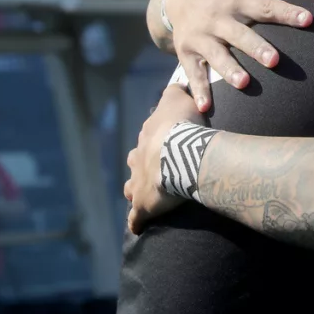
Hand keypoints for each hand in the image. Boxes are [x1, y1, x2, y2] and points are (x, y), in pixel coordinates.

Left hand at [124, 85, 204, 233]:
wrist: (179, 153)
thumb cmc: (182, 125)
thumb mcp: (178, 98)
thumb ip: (175, 91)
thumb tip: (177, 85)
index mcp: (147, 136)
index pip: (148, 137)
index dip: (156, 140)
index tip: (166, 142)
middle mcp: (138, 159)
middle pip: (136, 161)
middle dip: (142, 165)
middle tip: (154, 170)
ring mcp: (138, 184)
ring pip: (131, 188)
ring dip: (136, 191)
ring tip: (144, 196)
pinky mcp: (143, 206)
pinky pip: (137, 217)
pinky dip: (137, 222)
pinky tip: (139, 228)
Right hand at [167, 0, 313, 111]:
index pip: (267, 7)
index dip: (288, 13)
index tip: (309, 19)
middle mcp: (220, 18)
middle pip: (240, 34)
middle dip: (256, 47)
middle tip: (275, 61)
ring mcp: (202, 36)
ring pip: (216, 55)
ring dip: (229, 69)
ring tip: (244, 83)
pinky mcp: (187, 52)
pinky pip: (193, 73)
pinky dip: (198, 91)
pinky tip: (205, 108)